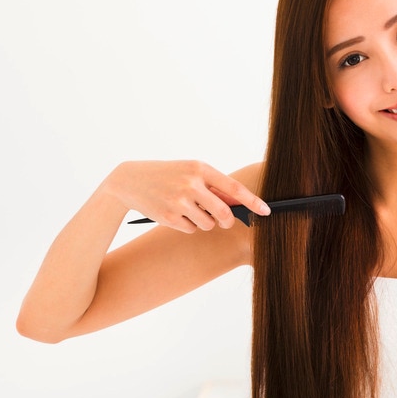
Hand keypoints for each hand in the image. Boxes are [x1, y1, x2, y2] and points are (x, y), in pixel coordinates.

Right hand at [102, 160, 268, 232]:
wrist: (129, 181)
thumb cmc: (167, 175)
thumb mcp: (190, 172)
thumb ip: (214, 186)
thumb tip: (240, 204)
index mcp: (200, 168)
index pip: (234, 188)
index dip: (253, 202)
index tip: (267, 211)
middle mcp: (191, 184)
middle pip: (224, 214)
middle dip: (227, 221)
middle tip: (224, 220)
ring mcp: (179, 201)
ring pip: (208, 224)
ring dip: (205, 222)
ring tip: (189, 209)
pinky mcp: (168, 217)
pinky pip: (192, 229)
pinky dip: (188, 225)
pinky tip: (174, 213)